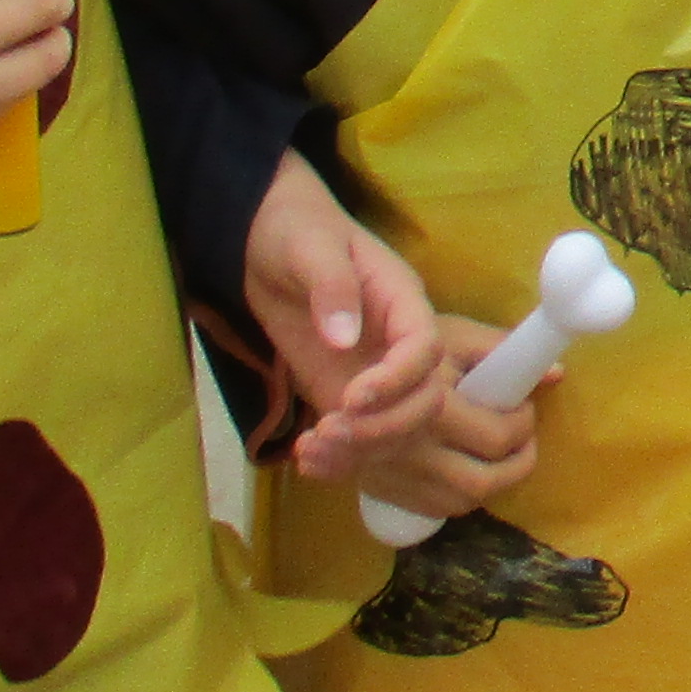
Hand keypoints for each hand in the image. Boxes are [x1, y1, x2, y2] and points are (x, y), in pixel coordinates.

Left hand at [242, 155, 442, 477]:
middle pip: (423, 400)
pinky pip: (358, 439)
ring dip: (361, 451)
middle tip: (330, 432)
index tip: (352, 397)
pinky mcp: (341, 395)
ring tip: (312, 451)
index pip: (425, 349)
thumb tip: (344, 338)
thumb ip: (331, 287)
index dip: (398, 380)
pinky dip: (339, 460)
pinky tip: (307, 462)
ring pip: (397, 429)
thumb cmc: (297, 230)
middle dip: (383, 427)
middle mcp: (396, 346)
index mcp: (403, 302)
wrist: (265, 243)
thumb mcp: (310, 246)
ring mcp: (372, 375)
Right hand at [341, 321, 536, 527]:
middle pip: (484, 481)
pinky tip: (470, 469)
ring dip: (495, 482)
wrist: (333, 366)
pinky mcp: (384, 490)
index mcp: (434, 408)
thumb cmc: (396, 342)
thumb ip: (500, 350)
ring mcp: (396, 475)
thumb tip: (556, 374)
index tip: (523, 409)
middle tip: (520, 435)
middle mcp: (414, 449)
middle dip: (517, 461)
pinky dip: (463, 495)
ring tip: (504, 454)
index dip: (523, 426)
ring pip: (462, 501)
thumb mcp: (449, 334)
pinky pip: (435, 509)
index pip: (498, 437)